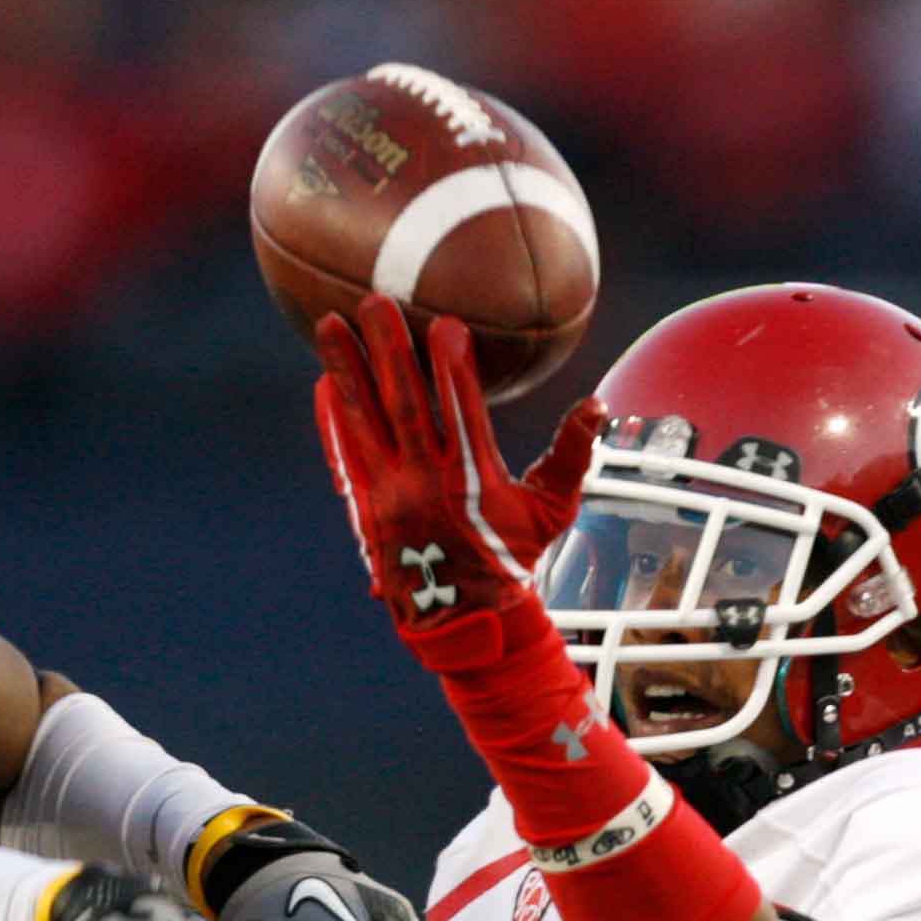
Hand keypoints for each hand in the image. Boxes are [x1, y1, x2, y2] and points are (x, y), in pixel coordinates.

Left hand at [313, 294, 604, 628]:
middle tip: (374, 301)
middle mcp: (425, 483)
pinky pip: (345, 454)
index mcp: (473, 481)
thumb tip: (596, 405)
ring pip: (363, 422)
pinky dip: (334, 418)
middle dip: (388, 351)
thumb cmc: (513, 557)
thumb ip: (570, 455)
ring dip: (346, 370)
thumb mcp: (553, 511)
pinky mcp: (366, 506)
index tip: (446, 324)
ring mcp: (389, 494)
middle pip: (403, 406)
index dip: (453, 369)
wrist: (461, 619)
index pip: (461, 413)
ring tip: (329, 325)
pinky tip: (324, 382)